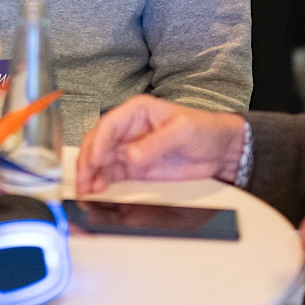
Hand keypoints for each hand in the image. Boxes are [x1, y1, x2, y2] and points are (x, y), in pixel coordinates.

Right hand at [75, 96, 246, 193]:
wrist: (221, 151)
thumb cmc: (204, 130)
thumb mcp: (183, 132)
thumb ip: (156, 143)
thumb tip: (131, 156)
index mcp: (136, 111)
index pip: (108, 125)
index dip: (98, 143)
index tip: (93, 161)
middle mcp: (128, 130)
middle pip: (98, 144)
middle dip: (87, 162)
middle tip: (83, 182)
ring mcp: (129, 150)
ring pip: (100, 162)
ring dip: (91, 176)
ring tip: (86, 192)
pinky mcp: (134, 168)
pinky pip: (111, 175)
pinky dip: (102, 184)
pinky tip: (97, 193)